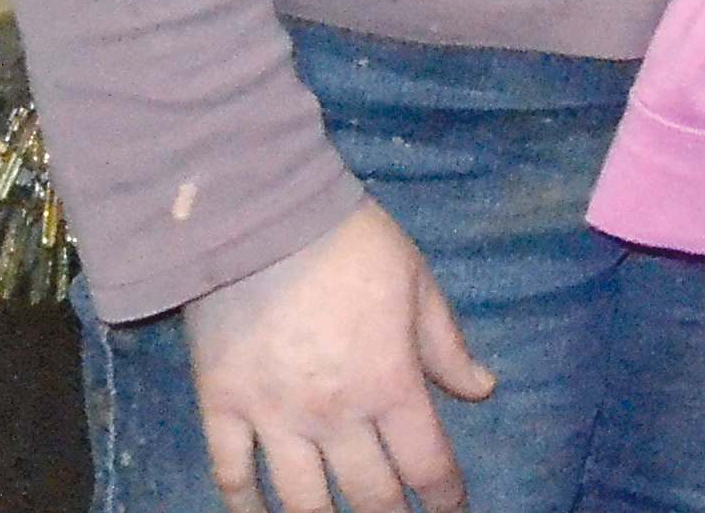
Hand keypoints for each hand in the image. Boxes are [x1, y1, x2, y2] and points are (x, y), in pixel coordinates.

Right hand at [181, 199, 492, 512]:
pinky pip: (231, 475)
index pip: (426, 463)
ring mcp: (274, 418)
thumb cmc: (352, 244)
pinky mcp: (222, 408)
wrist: (263, 220)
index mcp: (390, 384)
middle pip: (368, 495)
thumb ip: (446, 346)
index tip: (451, 508)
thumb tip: (482, 390)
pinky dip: (245, 506)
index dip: (444, 495)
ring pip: (301, 501)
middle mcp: (335, 415)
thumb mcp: (418, 284)